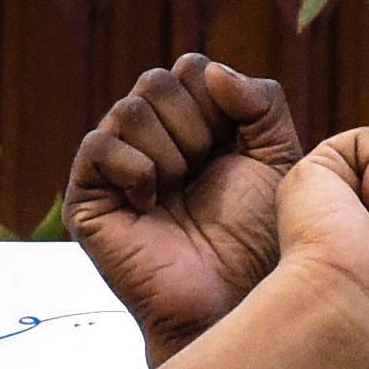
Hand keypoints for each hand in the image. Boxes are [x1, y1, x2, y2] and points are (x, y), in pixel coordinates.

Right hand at [66, 55, 305, 364]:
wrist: (239, 299)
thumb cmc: (263, 239)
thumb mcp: (280, 160)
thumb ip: (261, 103)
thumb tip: (212, 71)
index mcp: (196, 126)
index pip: (192, 70)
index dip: (221, 99)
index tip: (237, 146)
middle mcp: (152, 140)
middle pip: (158, 81)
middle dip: (197, 125)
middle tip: (207, 172)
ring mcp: (116, 166)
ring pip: (131, 109)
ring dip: (173, 152)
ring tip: (182, 193)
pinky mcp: (88, 196)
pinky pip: (100, 146)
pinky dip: (137, 169)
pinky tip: (153, 203)